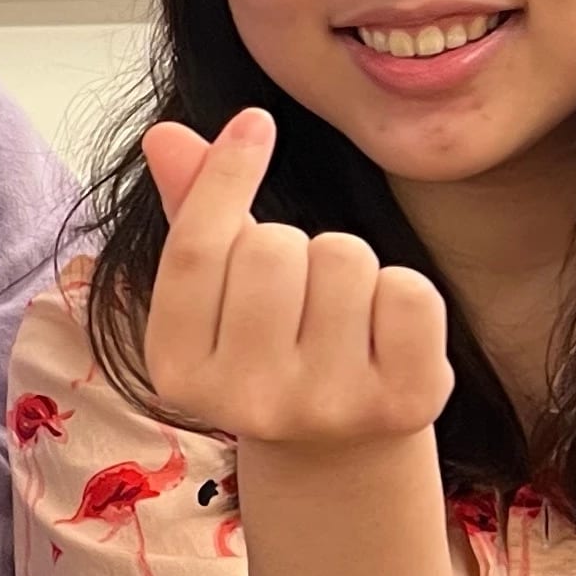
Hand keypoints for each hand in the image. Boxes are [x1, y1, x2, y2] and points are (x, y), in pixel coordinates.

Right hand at [141, 111, 451, 447]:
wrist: (337, 452)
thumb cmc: (267, 350)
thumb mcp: (215, 296)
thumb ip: (191, 215)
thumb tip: (166, 135)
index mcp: (178, 372)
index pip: (196, 250)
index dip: (226, 174)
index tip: (256, 123)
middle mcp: (246, 401)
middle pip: (271, 247)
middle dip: (290, 242)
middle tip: (295, 291)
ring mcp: (327, 408)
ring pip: (343, 257)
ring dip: (347, 265)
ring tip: (338, 314)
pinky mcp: (402, 404)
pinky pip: (409, 290)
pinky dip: (403, 292)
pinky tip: (383, 332)